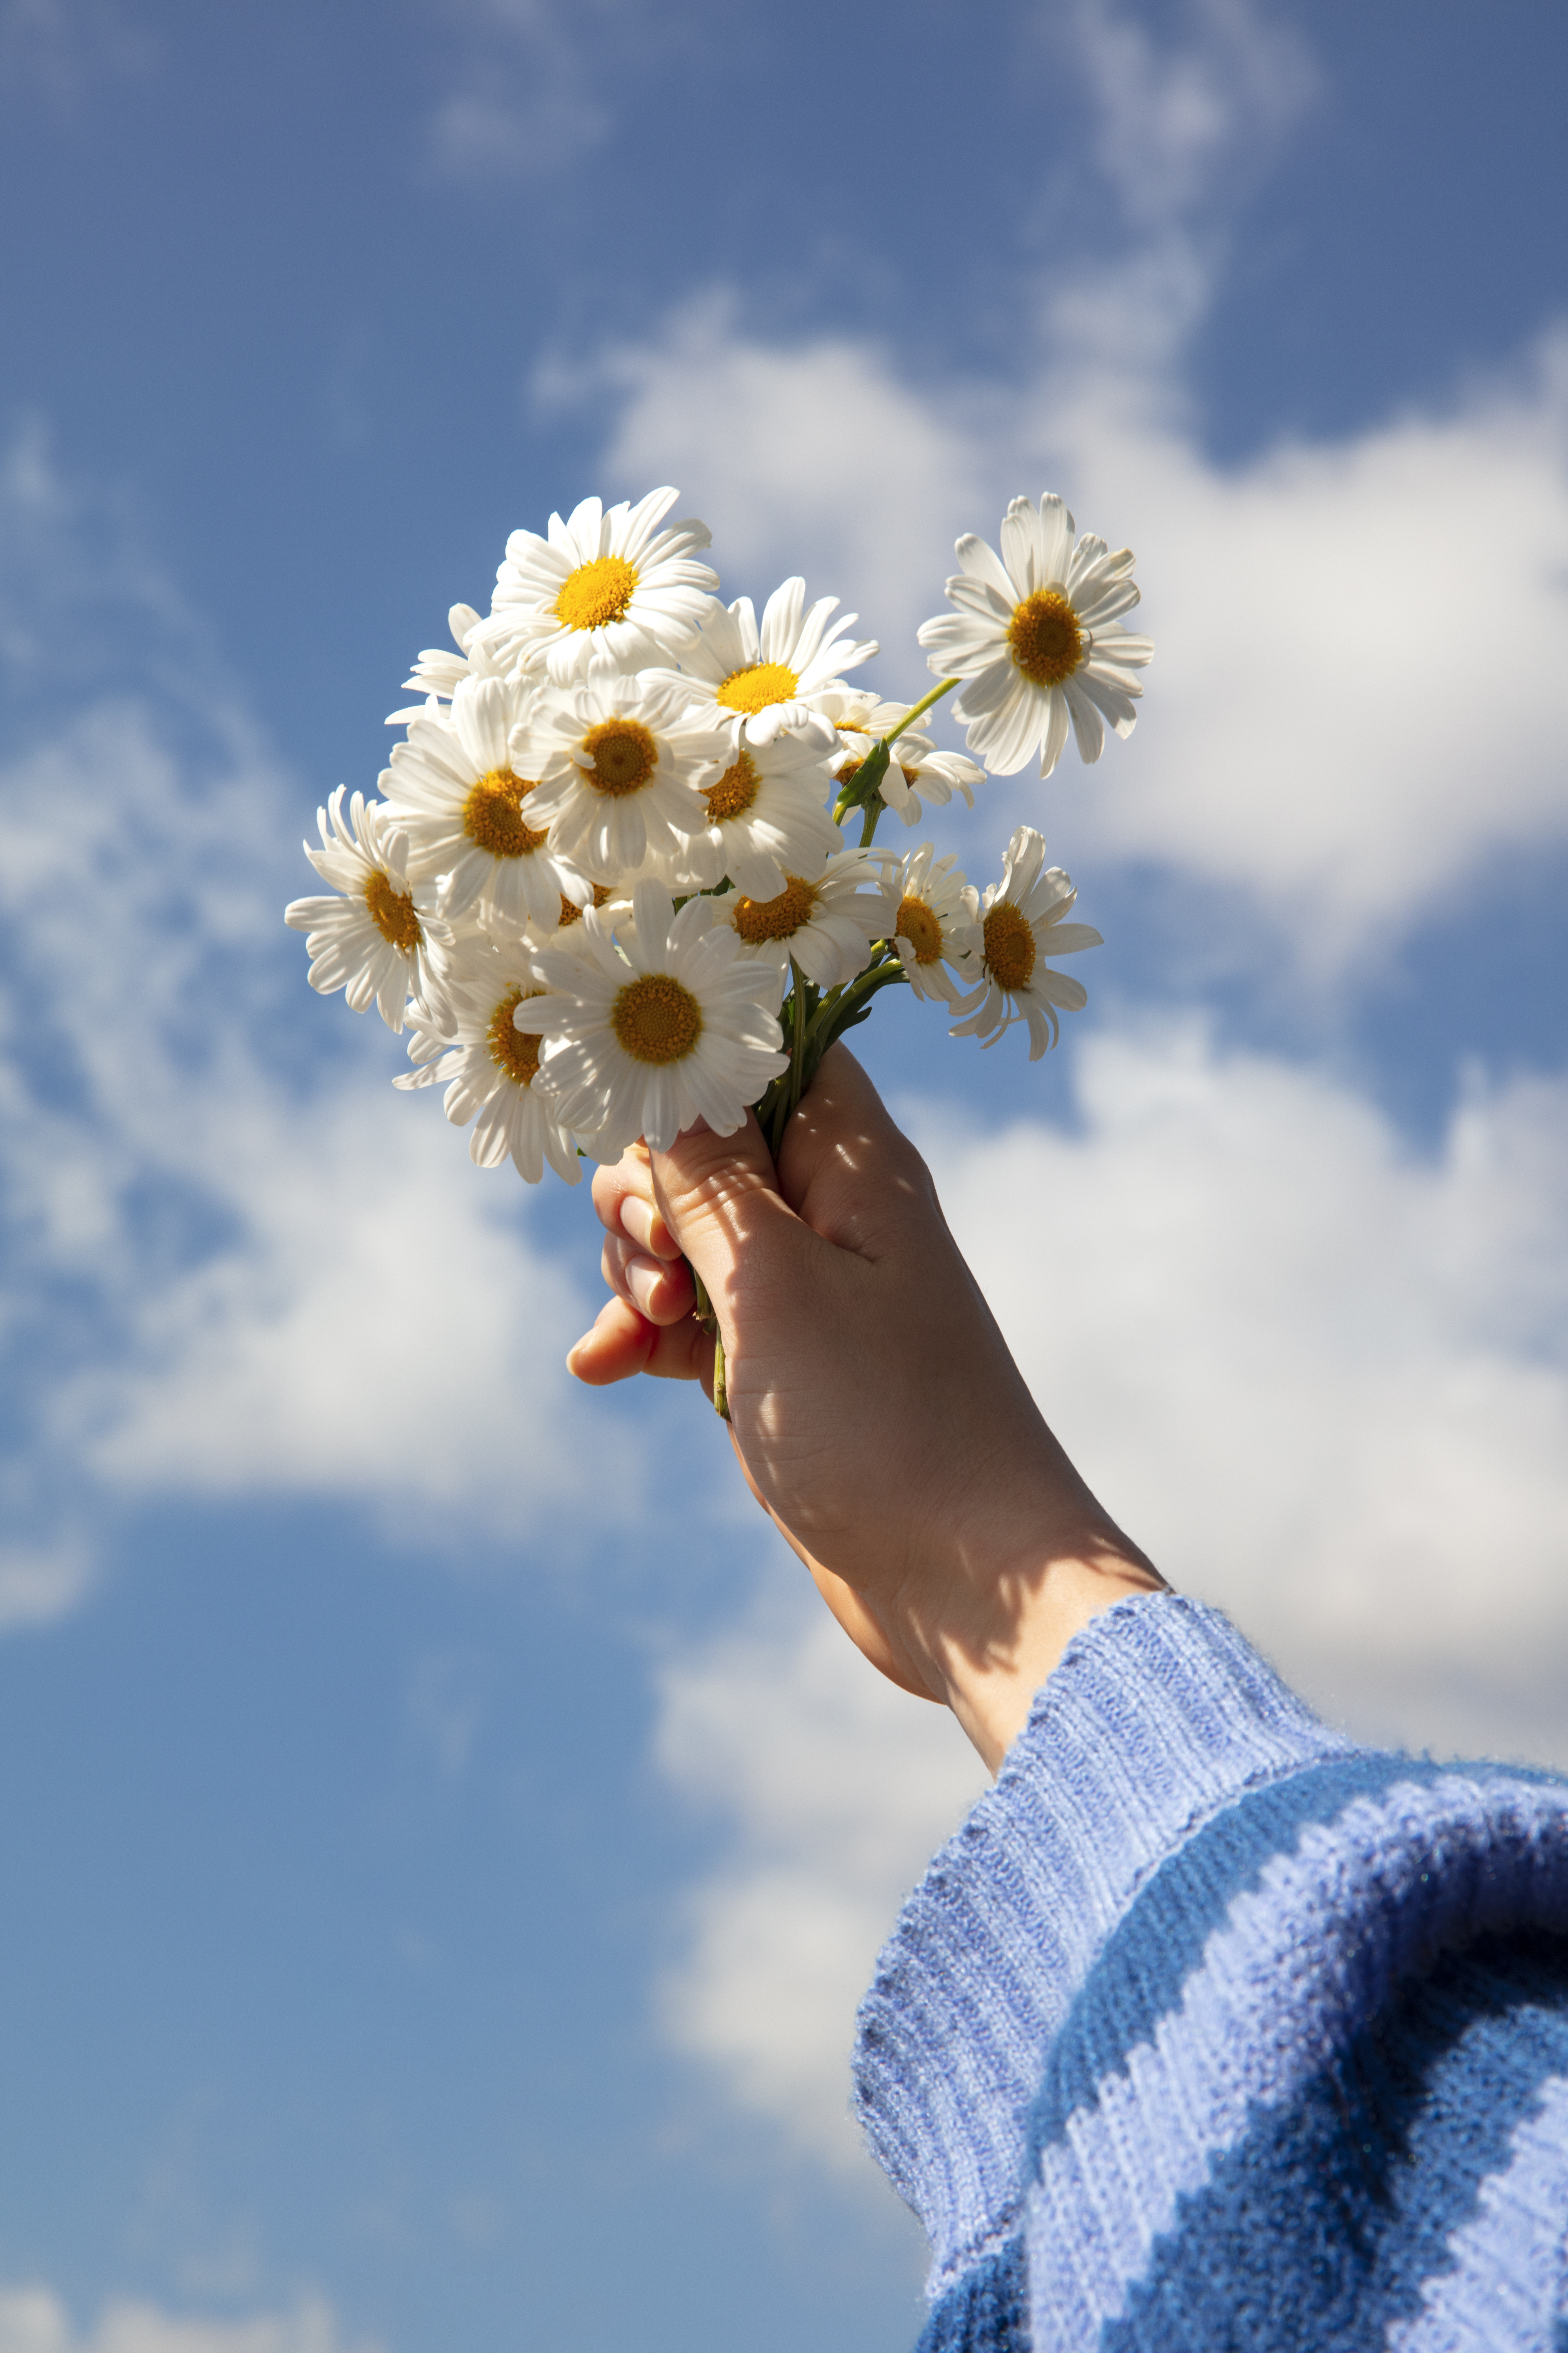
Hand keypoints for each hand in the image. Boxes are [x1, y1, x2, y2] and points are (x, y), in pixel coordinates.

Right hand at [569, 1046, 1165, 1772]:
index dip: (692, 1079)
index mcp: (855, 1166)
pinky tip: (602, 1370)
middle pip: (703, 1148)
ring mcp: (809, 1293)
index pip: (767, 1055)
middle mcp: (835, 1215)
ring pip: (685, 1237)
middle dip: (646, 1197)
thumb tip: (670, 1076)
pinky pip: (693, 1320)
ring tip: (644, 1334)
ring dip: (637, 1274)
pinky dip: (645, 1336)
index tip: (641, 1139)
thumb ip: (710, 1179)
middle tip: (662, 1266)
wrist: (967, 1579)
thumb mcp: (772, 1283)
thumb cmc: (886, 1423)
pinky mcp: (784, 1366)